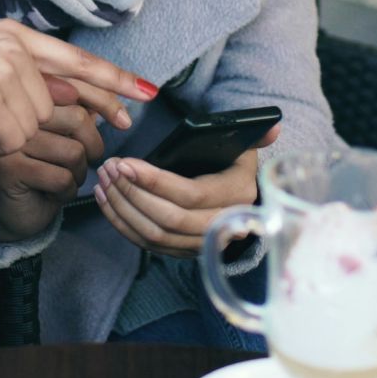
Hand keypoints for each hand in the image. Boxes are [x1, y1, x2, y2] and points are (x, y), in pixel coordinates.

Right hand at [0, 19, 155, 155]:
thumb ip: (24, 74)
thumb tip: (70, 100)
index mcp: (13, 34)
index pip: (77, 58)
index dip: (114, 79)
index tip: (146, 93)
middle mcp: (15, 46)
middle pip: (57, 103)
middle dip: (45, 124)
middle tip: (64, 127)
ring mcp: (6, 69)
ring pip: (35, 125)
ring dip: (6, 135)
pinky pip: (15, 139)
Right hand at [0, 106, 105, 242]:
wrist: (19, 207)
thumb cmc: (48, 168)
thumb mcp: (69, 137)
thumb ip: (84, 114)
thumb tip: (115, 95)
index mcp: (34, 97)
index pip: (79, 93)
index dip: (106, 107)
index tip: (122, 121)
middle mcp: (20, 113)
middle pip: (78, 119)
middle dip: (92, 148)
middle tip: (80, 163)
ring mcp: (13, 139)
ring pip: (73, 153)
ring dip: (78, 175)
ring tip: (62, 180)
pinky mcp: (10, 168)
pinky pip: (61, 179)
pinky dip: (66, 193)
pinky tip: (50, 194)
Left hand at [92, 125, 281, 258]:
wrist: (245, 205)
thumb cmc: (238, 169)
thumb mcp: (248, 150)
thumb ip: (257, 136)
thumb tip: (273, 125)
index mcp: (237, 197)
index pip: (191, 195)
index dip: (155, 181)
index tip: (126, 163)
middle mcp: (222, 227)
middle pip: (168, 219)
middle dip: (132, 193)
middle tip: (109, 168)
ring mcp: (201, 244)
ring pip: (154, 235)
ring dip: (122, 209)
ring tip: (103, 181)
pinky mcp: (183, 252)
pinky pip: (147, 245)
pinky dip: (122, 224)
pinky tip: (106, 201)